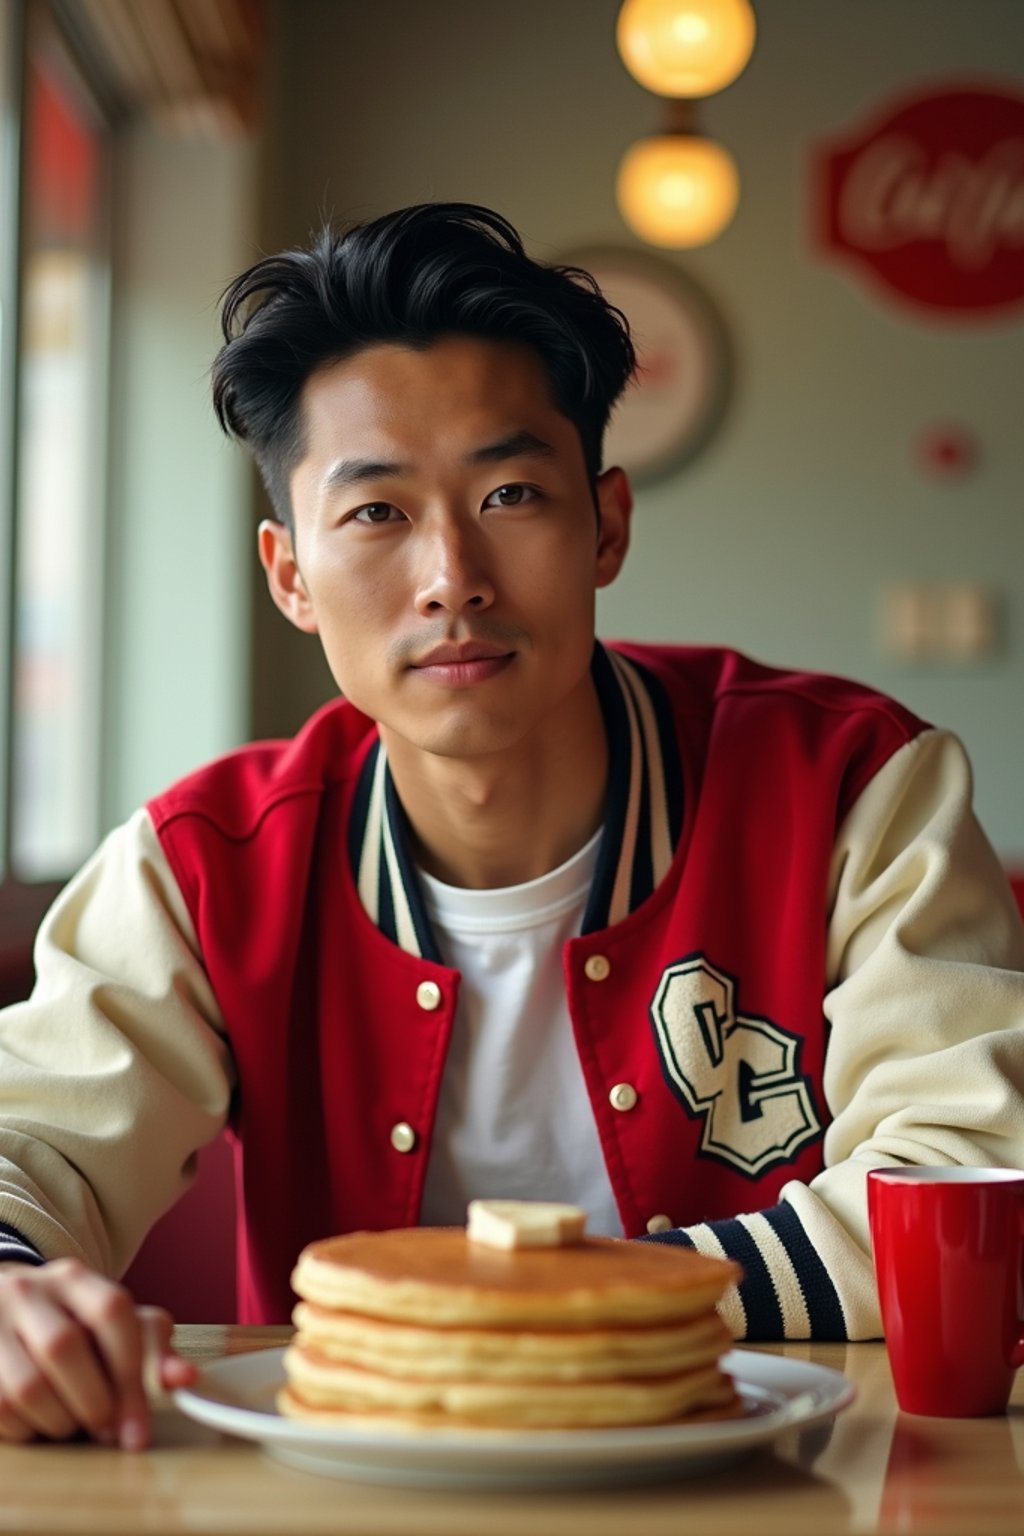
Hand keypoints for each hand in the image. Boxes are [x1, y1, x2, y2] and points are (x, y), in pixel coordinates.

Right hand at [0, 1258, 197, 1447]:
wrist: (2, 1314)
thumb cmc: (72, 1328)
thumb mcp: (113, 1327)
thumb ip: (152, 1348)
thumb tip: (184, 1378)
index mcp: (73, 1278)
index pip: (111, 1310)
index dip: (130, 1373)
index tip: (139, 1427)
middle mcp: (27, 1290)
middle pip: (64, 1346)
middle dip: (93, 1402)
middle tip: (108, 1431)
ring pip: (27, 1385)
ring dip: (58, 1421)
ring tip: (71, 1424)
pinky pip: (0, 1410)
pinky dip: (26, 1430)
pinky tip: (39, 1424)